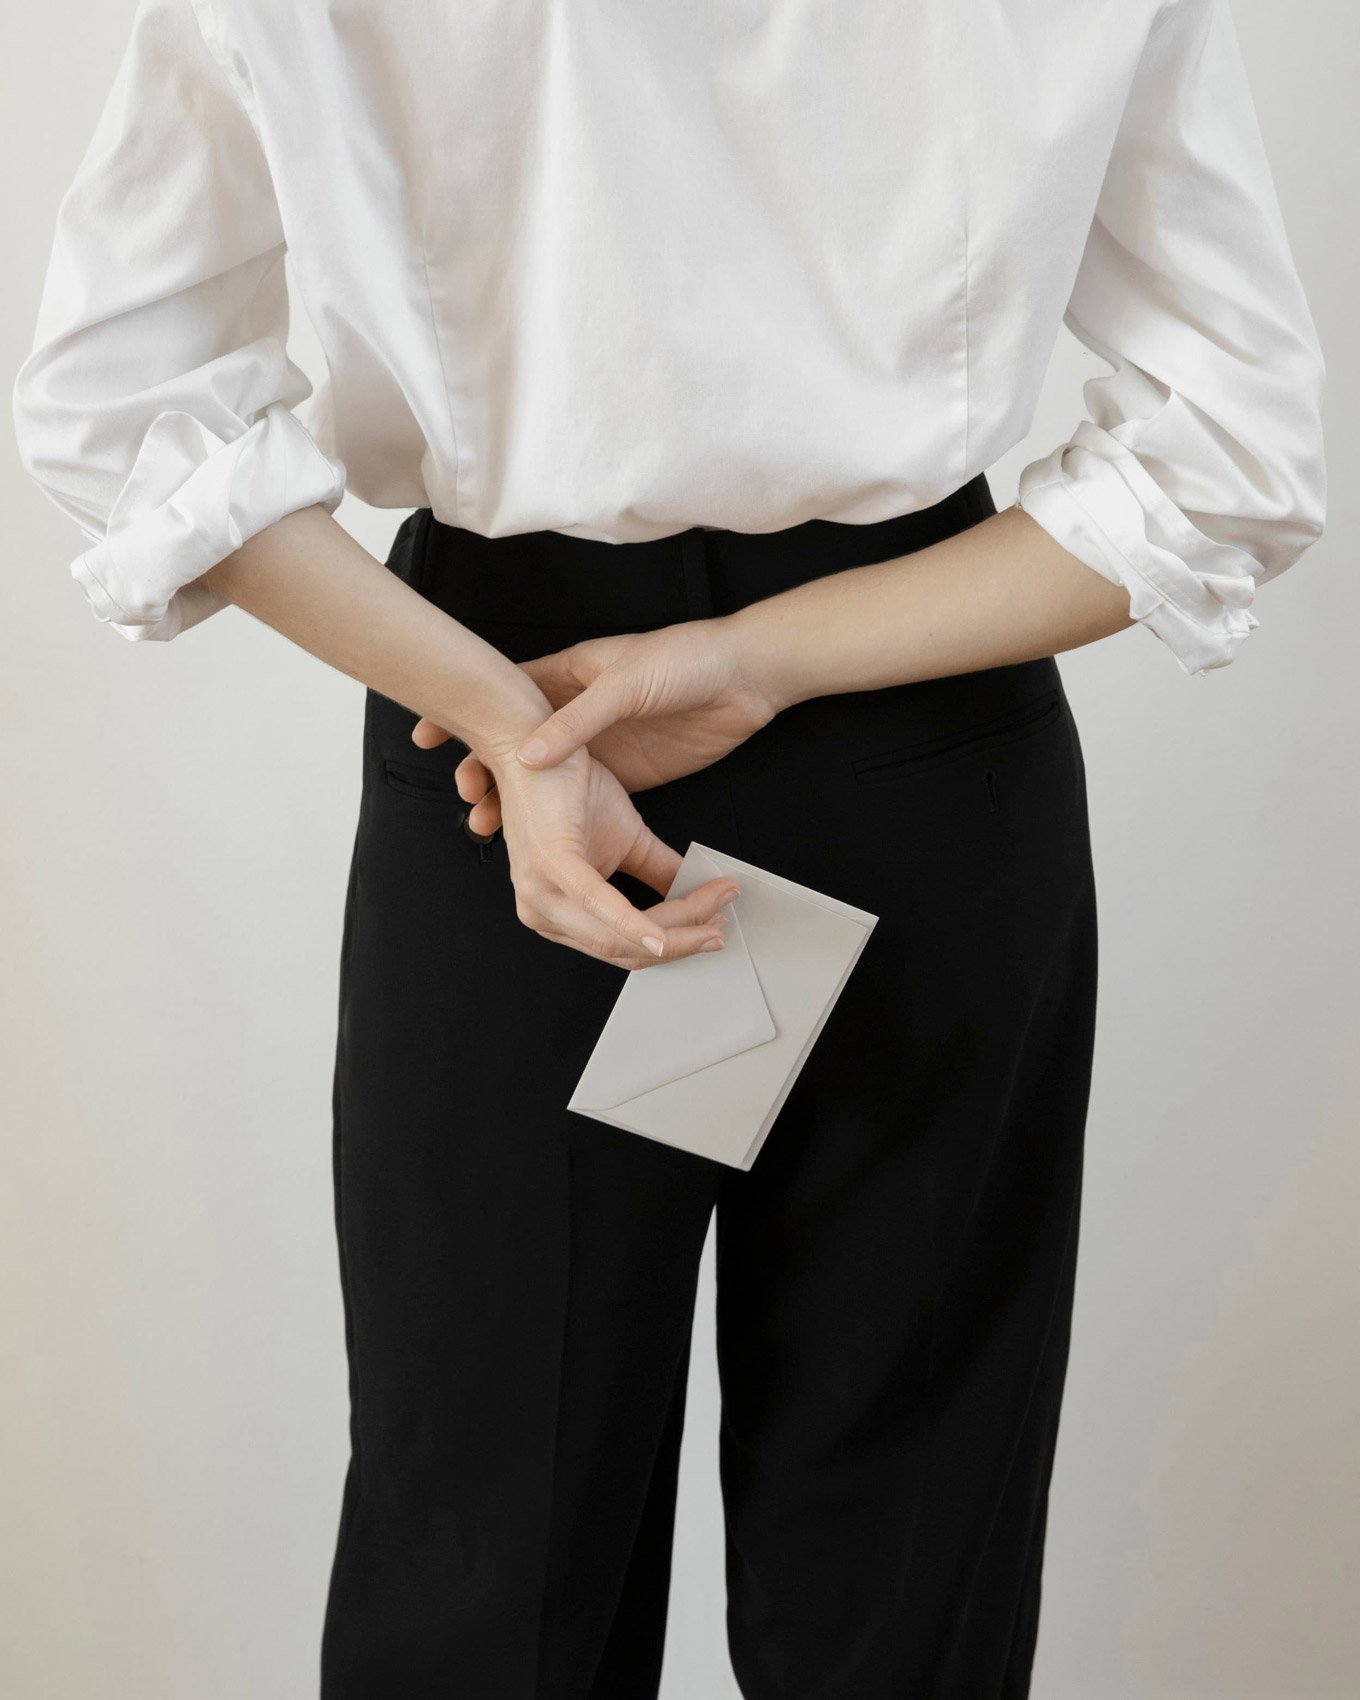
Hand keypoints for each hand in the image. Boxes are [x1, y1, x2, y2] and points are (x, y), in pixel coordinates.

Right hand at [413, 618, 780, 834]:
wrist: (747, 677)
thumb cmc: (689, 660)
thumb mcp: (627, 682)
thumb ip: (580, 719)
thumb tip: (530, 757)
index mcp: (568, 680)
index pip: (505, 700)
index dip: (467, 718)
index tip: (427, 736)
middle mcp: (577, 718)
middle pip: (516, 749)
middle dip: (487, 774)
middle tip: (467, 800)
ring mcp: (600, 752)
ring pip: (545, 785)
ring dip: (519, 806)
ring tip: (492, 828)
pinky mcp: (628, 780)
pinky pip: (586, 808)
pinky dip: (563, 826)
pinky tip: (544, 843)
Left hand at [482, 734, 739, 967]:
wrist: (534, 743)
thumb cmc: (568, 788)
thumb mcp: (628, 840)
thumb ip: (660, 872)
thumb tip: (702, 892)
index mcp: (557, 913)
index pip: (625, 945)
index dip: (676, 939)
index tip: (715, 920)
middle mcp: (542, 912)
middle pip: (626, 948)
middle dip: (684, 940)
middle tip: (722, 922)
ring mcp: (541, 891)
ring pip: (619, 935)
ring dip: (676, 927)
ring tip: (714, 908)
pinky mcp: (550, 862)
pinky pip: (599, 903)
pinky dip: (636, 923)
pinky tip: (663, 936)